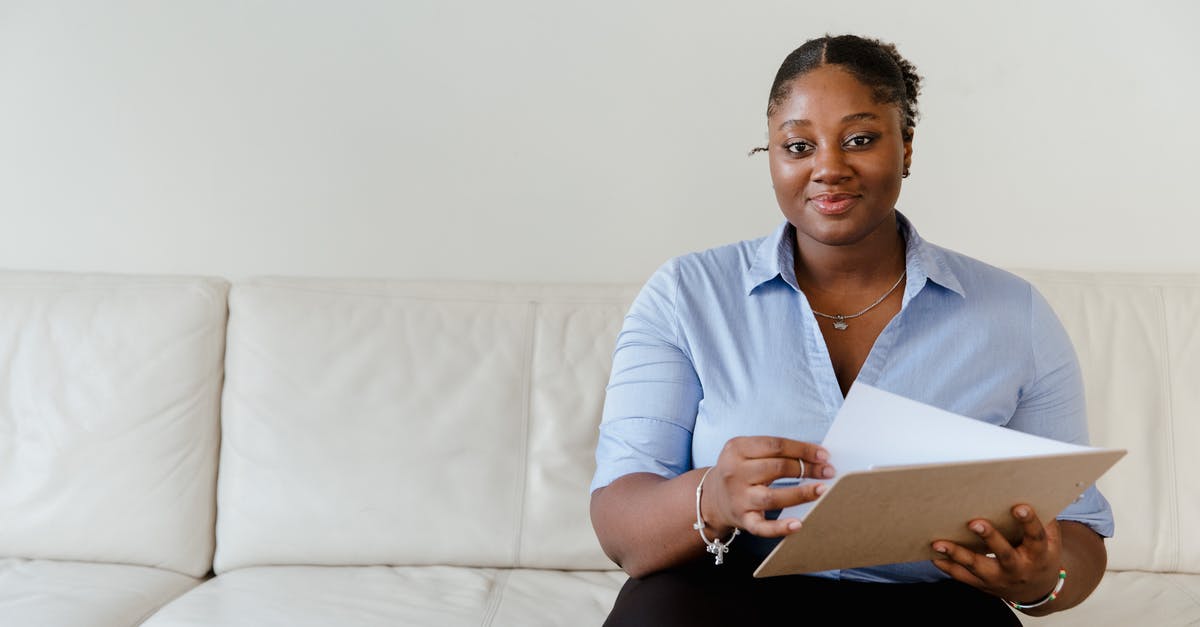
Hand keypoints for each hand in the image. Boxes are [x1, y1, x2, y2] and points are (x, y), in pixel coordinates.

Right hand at [701, 436, 833, 537]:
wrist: (712, 498)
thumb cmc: (739, 471)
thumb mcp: (746, 452)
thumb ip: (774, 450)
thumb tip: (816, 456)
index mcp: (736, 449)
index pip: (775, 445)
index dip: (802, 449)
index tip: (823, 455)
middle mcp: (735, 473)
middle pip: (777, 468)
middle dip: (806, 468)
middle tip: (828, 471)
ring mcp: (738, 498)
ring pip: (772, 496)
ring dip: (800, 493)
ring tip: (822, 490)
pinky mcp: (742, 519)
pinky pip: (762, 526)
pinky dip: (780, 527)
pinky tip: (797, 524)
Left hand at [931, 504, 1062, 604]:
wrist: (1037, 590)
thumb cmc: (1041, 555)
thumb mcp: (1051, 540)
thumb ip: (1043, 518)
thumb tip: (1032, 487)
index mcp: (1038, 554)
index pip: (1035, 537)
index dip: (1028, 522)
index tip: (1019, 507)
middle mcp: (1018, 568)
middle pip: (1004, 554)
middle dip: (989, 538)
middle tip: (973, 522)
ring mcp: (999, 578)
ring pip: (976, 567)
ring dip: (956, 554)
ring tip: (938, 543)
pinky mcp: (983, 584)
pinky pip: (962, 576)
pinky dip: (946, 566)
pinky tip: (933, 554)